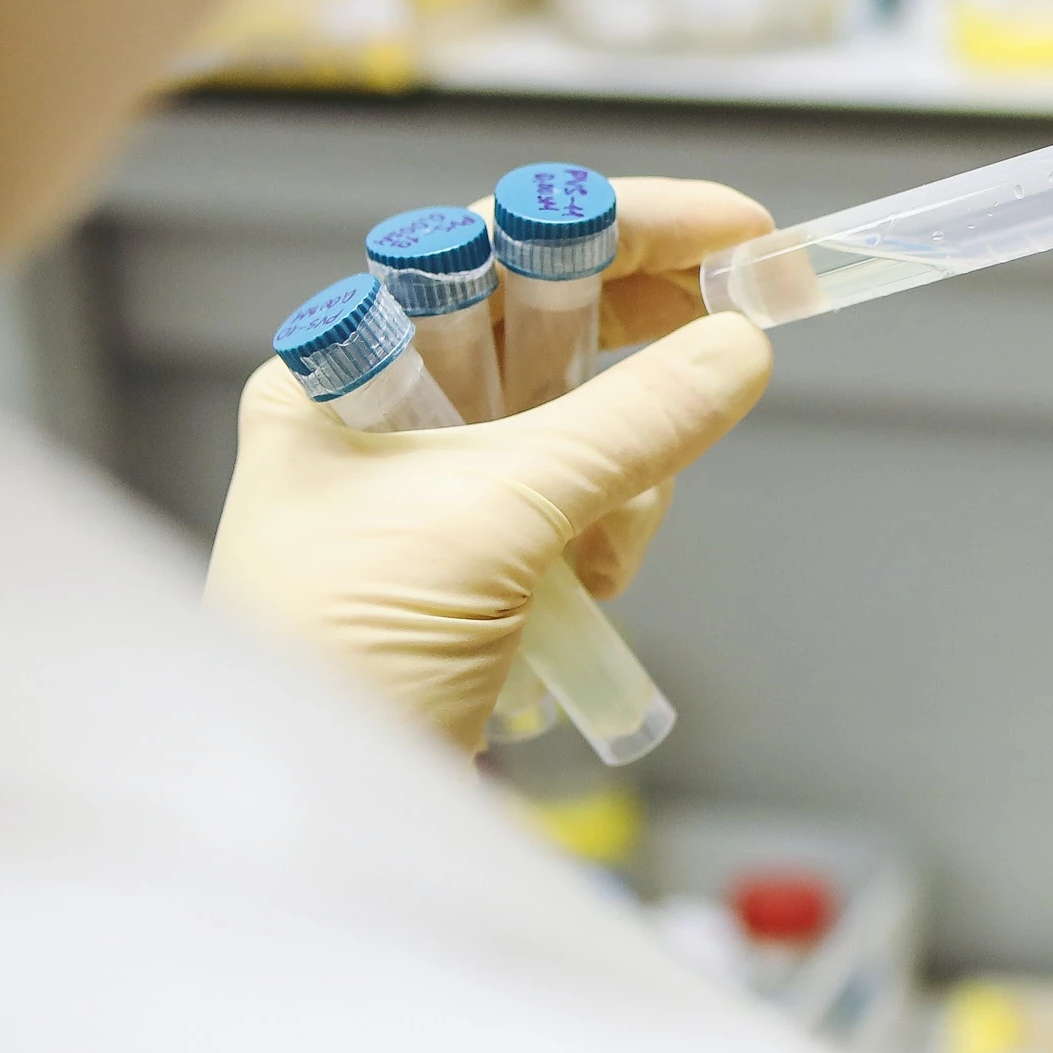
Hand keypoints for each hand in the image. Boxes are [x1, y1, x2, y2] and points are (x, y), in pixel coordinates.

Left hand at [205, 180, 772, 748]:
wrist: (306, 827)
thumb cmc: (340, 654)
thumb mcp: (493, 520)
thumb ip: (626, 424)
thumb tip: (738, 347)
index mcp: (343, 368)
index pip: (496, 244)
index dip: (622, 225)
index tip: (737, 230)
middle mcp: (382, 414)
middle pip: (547, 325)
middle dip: (641, 343)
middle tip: (746, 329)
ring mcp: (433, 492)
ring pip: (582, 422)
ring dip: (627, 467)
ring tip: (606, 551)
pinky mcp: (477, 566)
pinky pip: (581, 504)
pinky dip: (611, 529)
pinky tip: (593, 588)